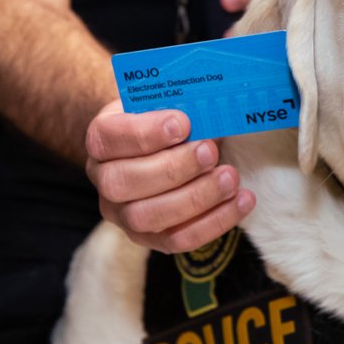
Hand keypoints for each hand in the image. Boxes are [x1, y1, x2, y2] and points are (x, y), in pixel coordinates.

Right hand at [85, 102, 255, 252]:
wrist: (167, 148)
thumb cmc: (167, 121)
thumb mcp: (168, 104)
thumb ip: (182, 104)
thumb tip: (214, 108)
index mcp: (101, 139)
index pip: (109, 137)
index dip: (144, 133)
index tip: (182, 123)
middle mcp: (104, 180)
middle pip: (122, 183)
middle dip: (172, 168)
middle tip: (210, 152)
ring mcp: (122, 214)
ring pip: (147, 217)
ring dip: (195, 198)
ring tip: (230, 178)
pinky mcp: (149, 238)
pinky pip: (178, 240)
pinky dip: (214, 222)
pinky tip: (242, 200)